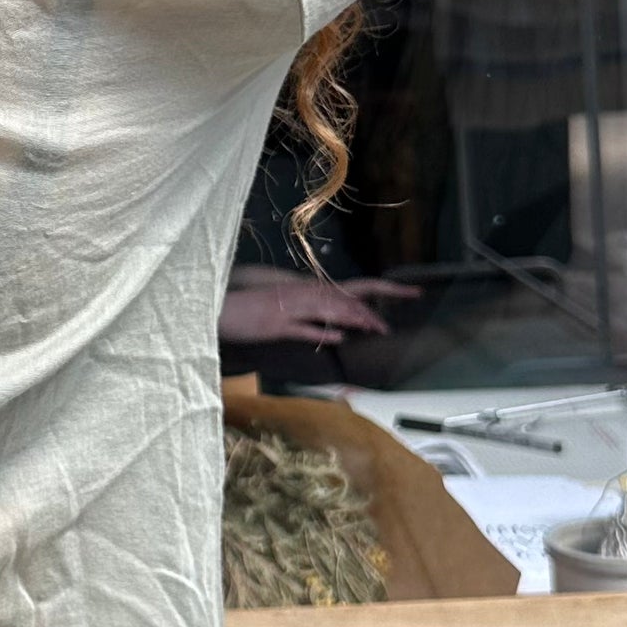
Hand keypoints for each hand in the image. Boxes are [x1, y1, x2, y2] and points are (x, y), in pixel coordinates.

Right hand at [220, 272, 416, 347]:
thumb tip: (334, 326)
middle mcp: (300, 295)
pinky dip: (321, 332)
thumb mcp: (282, 309)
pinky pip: (302, 327)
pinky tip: (338, 338)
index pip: (350, 288)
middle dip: (368, 311)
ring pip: (327, 309)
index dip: (382, 289)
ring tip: (374, 328)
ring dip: (352, 318)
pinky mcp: (275, 324)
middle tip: (389, 326)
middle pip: (343, 299)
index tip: (408, 293)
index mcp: (305, 290)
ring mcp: (288, 309)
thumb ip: (307, 315)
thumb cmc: (247, 309)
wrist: (217, 307)